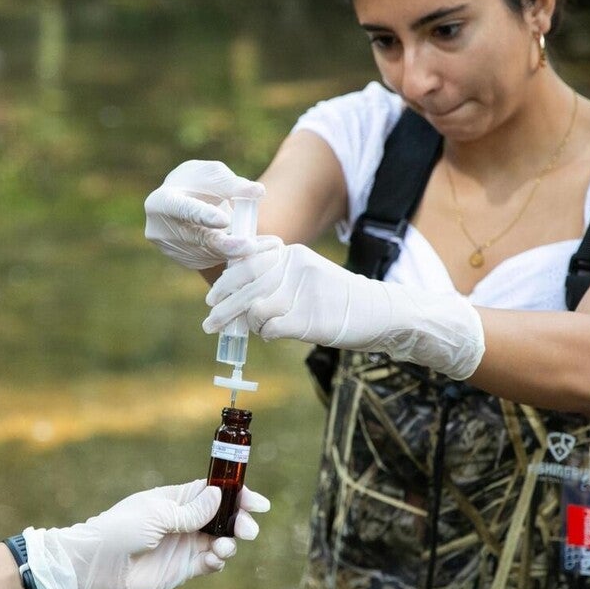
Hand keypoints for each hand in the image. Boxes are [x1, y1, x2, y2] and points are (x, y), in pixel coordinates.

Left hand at [23, 479, 269, 588]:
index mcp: (175, 500)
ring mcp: (184, 545)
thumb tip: (219, 496)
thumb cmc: (120, 531)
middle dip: (241, 521)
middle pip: (224, 517)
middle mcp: (184, 521)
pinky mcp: (183, 570)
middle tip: (248, 529)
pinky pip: (211, 563)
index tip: (258, 503)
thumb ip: (190, 511)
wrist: (97, 566)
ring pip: (221, 540)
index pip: (214, 492)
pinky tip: (213, 559)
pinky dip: (219, 561)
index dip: (238, 495)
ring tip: (222, 547)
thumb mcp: (157, 515)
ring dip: (231, 542)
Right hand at [143, 161, 264, 269]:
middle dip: (225, 244)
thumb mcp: (214, 175)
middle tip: (250, 246)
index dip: (203, 216)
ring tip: (249, 241)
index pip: (183, 210)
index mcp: (161, 201)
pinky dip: (227, 255)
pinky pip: (210, 261)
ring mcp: (169, 249)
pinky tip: (236, 245)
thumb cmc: (200, 183)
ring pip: (206, 253)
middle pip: (196, 239)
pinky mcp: (183, 261)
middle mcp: (159, 229)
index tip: (225, 221)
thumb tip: (258, 191)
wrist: (185, 201)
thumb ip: (233, 184)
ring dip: (231, 249)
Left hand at [204, 241, 485, 380]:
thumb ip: (276, 278)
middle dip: (221, 305)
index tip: (212, 297)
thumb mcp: (306, 277)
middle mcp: (294, 267)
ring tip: (243, 331)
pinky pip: (269, 328)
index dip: (225, 279)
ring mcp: (300, 292)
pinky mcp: (307, 319)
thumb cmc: (338, 299)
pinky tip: (271, 335)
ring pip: (252, 307)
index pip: (247, 258)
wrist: (380, 313)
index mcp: (292, 253)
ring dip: (243, 322)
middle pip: (243, 283)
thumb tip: (237, 294)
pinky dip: (264, 334)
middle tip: (209, 323)